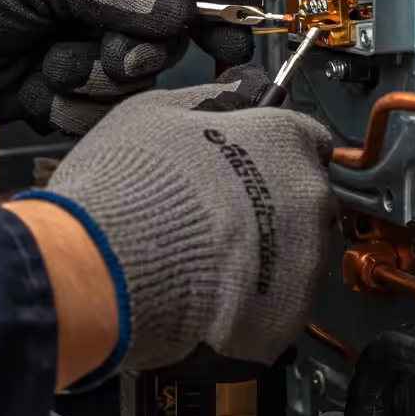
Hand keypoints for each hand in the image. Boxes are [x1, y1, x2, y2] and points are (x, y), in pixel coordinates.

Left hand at [0, 0, 260, 133]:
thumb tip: (178, 8)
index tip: (248, 9)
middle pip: (167, 27)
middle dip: (144, 48)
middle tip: (122, 58)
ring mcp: (83, 40)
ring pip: (135, 75)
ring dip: (96, 77)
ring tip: (53, 65)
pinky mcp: (65, 85)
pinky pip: (99, 106)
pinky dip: (70, 102)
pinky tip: (35, 85)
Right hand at [23, 65, 335, 372]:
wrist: (106, 270)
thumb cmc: (127, 190)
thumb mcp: (155, 113)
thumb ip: (207, 103)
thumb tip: (227, 99)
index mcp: (283, 139)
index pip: (308, 138)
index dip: (274, 151)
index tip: (256, 162)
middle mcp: (307, 197)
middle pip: (305, 199)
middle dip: (270, 206)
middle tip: (218, 214)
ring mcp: (304, 261)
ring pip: (297, 255)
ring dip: (263, 256)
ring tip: (205, 257)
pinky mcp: (287, 316)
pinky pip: (277, 305)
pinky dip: (251, 302)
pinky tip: (208, 292)